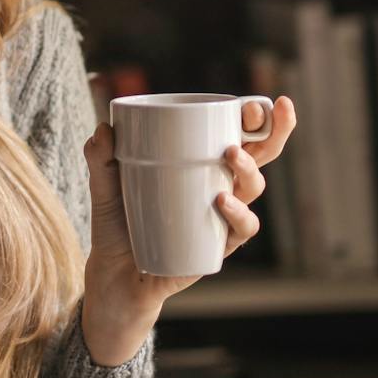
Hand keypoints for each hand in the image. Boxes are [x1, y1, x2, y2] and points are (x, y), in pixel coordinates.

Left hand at [77, 96, 299, 364]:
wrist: (113, 274)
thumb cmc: (118, 223)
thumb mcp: (106, 186)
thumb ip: (101, 158)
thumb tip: (103, 129)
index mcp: (200, 165)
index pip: (236, 134)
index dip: (253, 117)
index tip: (251, 103)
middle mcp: (220, 187)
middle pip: (261, 157)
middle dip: (276, 132)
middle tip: (269, 113)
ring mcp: (222, 218)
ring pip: (253, 189)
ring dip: (248, 169)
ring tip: (230, 156)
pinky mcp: (217, 247)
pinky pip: (240, 231)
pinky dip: (237, 215)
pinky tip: (221, 201)